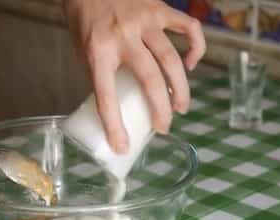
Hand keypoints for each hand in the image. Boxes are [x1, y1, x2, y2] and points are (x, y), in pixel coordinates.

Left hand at [64, 0, 205, 153]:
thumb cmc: (85, 17)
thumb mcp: (82, 49)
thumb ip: (101, 73)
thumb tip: (119, 104)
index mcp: (97, 50)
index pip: (105, 96)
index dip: (114, 126)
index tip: (122, 146)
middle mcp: (123, 36)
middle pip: (150, 81)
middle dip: (161, 111)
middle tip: (163, 128)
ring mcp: (145, 21)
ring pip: (171, 60)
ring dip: (180, 88)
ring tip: (181, 107)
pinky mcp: (160, 8)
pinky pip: (188, 28)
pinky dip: (196, 48)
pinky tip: (191, 64)